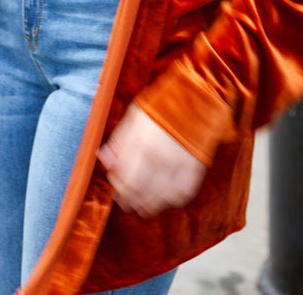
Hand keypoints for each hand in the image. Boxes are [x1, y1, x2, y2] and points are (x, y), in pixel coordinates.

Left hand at [97, 102, 206, 217]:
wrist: (198, 98)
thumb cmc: (162, 105)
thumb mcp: (135, 116)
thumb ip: (119, 140)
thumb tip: (104, 159)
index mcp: (144, 143)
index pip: (127, 181)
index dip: (118, 185)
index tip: (115, 181)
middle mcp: (162, 158)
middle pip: (141, 194)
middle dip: (129, 199)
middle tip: (125, 197)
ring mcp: (180, 166)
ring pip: (160, 201)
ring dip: (147, 204)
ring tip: (140, 199)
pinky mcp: (195, 171)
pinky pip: (180, 197)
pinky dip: (169, 199)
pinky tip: (162, 194)